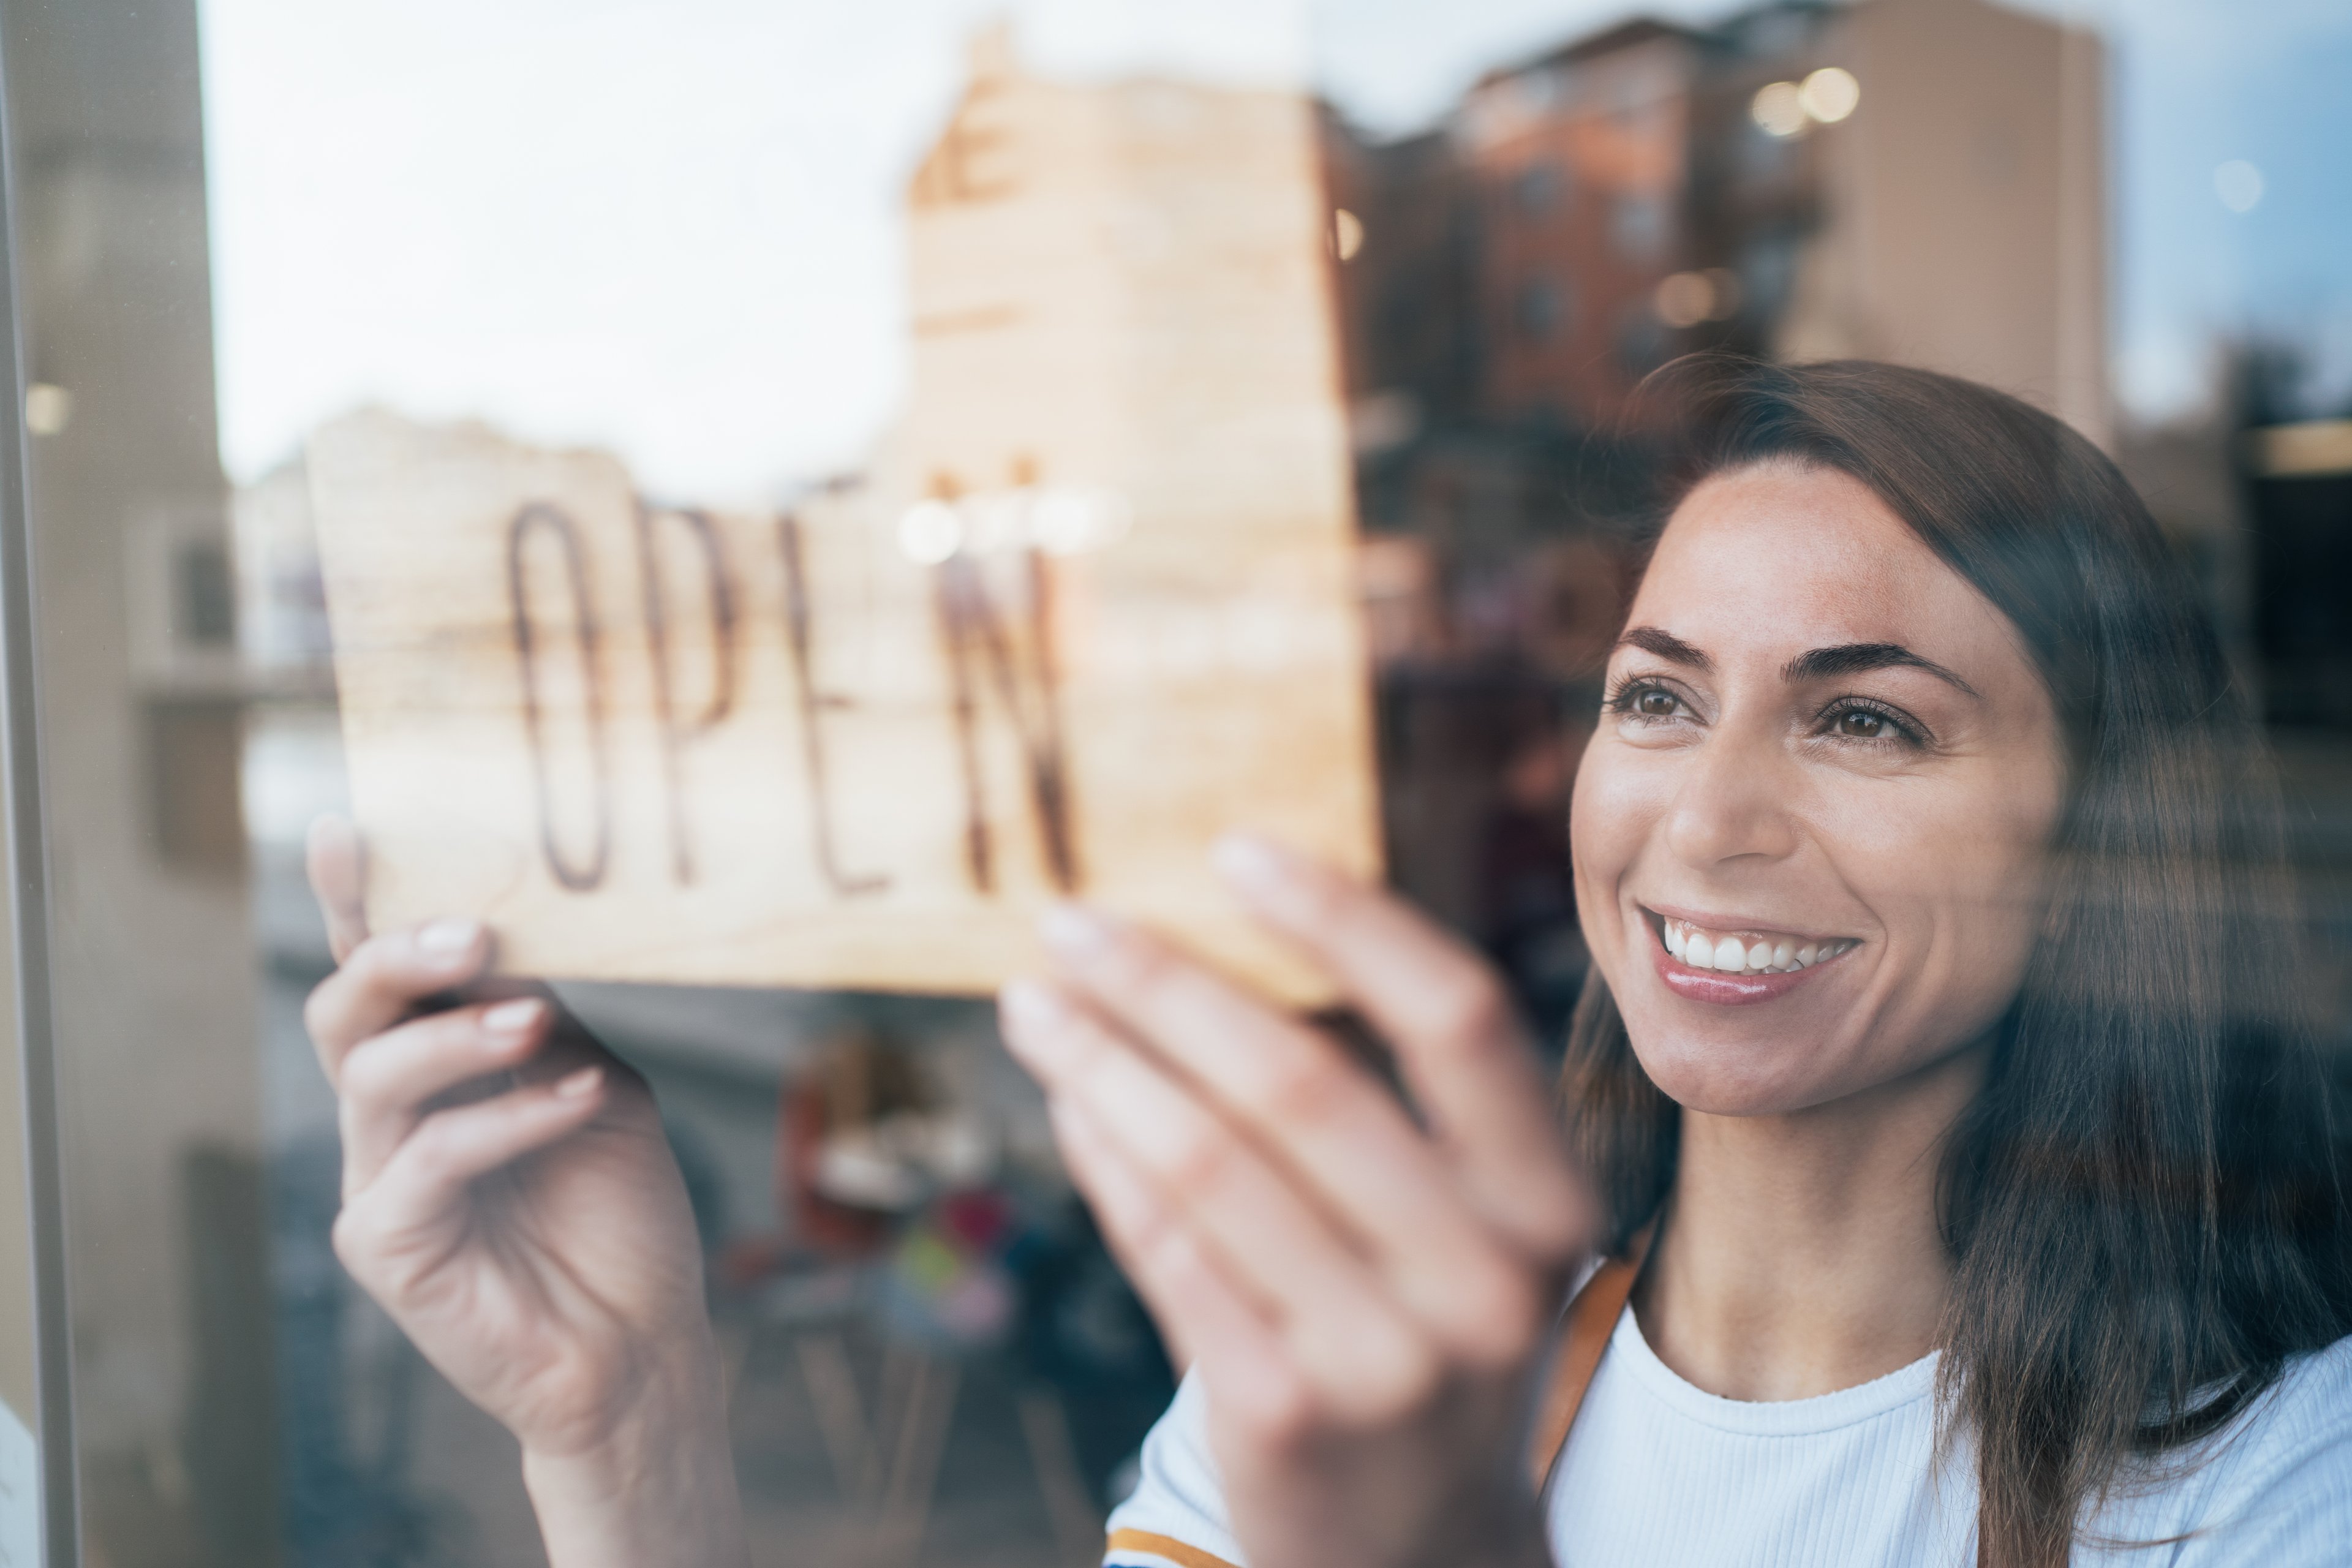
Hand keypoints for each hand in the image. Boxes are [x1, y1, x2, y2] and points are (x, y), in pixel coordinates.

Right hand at [301, 816, 745, 1567]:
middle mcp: (388, 1120)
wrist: (643, 1344)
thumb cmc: (619, 1213)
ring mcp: (378, 1183)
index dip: (358, 903)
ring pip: (373, 1078)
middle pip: (345, 1011)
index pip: (381, 975)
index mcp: (434, 1070)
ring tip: (532, 1021)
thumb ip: (545, 1017)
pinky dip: (506, 1120)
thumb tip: (513, 933)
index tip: (352, 826)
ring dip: (456, 1036)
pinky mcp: (389, 1248)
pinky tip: (572, 1099)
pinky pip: (428, 1162)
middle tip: (474, 931)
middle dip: (397, 956)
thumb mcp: (594, 1083)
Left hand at [998, 836, 1595, 1567]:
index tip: (1235, 849)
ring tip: (1035, 1005)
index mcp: (1547, 1201)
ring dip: (1102, 1065)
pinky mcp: (1280, 1416)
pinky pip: (1164, 1252)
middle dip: (1164, 985)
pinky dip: (1104, 1163)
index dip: (1345, 918)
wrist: (1424, 1558)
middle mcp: (1486, 1279)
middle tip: (1071, 924)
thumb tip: (1220, 943)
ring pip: (1206, 1163)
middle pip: (1302, 1081)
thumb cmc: (1427, 1341)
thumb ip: (1393, 1109)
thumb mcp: (1467, 1230)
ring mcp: (1384, 1358)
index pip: (1458, 1017)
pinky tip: (1069, 1106)